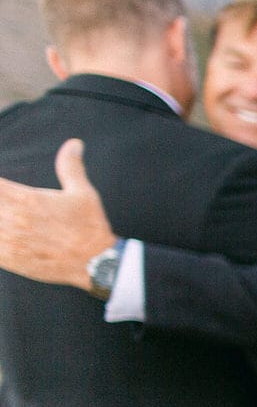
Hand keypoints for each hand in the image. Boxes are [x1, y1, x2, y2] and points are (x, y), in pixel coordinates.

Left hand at [0, 139, 116, 289]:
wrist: (96, 263)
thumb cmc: (90, 226)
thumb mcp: (83, 193)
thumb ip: (70, 166)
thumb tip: (74, 143)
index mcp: (26, 199)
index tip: (3, 189)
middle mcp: (13, 218)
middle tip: (5, 206)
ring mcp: (8, 240)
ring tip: (4, 217)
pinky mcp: (8, 259)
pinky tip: (2, 233)